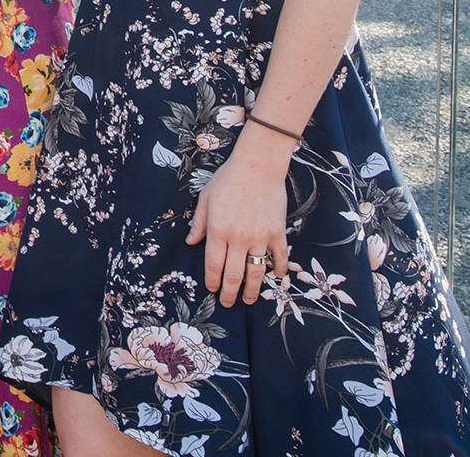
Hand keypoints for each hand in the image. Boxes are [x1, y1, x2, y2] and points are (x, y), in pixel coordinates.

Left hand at [185, 129, 291, 307]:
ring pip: (256, 272)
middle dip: (229, 293)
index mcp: (218, 230)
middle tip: (228, 303)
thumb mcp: (206, 199)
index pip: (213, 265)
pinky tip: (276, 278)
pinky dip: (278, 270)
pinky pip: (279, 257)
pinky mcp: (277, 232)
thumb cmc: (228, 179)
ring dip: (253, 290)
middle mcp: (238, 238)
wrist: (258, 166)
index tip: (211, 290)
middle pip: (234, 275)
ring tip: (249, 300)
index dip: (212, 281)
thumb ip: (199, 223)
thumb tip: (191, 242)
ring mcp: (260, 237)